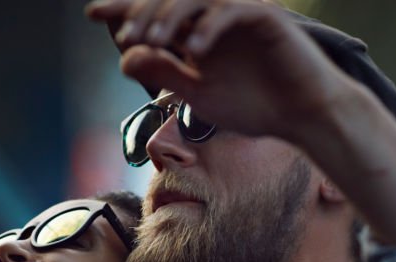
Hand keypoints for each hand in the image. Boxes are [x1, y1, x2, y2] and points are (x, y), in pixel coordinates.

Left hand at [86, 0, 347, 141]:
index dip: (124, 10)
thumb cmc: (255, 106)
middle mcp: (216, 15)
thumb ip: (164, 74)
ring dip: (170, 14)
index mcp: (198, 31)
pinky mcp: (265, 17)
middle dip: (143, 13)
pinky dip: (211, 27)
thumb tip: (125, 58)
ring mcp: (240, 11)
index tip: (92, 15)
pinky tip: (196, 50)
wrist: (303, 116)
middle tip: (128, 36)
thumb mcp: (198, 94)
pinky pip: (232, 10)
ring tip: (153, 38)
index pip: (156, 12)